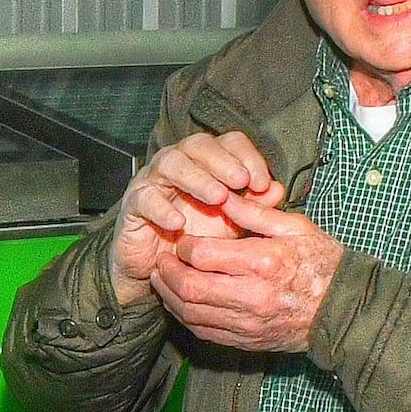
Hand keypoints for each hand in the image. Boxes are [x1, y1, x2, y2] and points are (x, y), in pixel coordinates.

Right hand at [109, 130, 278, 308]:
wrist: (161, 268)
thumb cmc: (195, 239)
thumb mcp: (231, 224)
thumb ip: (253, 207)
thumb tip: (277, 189)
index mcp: (206, 163)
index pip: (228, 143)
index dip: (247, 157)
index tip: (262, 183)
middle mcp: (179, 164)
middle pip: (198, 145)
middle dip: (223, 161)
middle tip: (241, 181)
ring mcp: (153, 181)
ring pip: (171, 163)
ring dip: (197, 178)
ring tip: (217, 198)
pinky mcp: (133, 204)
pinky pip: (145, 198)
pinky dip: (162, 209)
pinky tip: (179, 223)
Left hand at [153, 189, 346, 353]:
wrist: (343, 310)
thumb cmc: (323, 263)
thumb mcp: (295, 227)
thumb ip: (255, 212)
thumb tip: (222, 195)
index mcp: (263, 262)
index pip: (202, 256)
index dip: (183, 247)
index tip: (182, 241)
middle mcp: (251, 296)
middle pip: (189, 288)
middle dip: (167, 273)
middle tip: (162, 261)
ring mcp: (248, 323)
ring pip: (191, 314)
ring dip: (170, 297)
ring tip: (163, 280)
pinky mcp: (246, 340)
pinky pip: (204, 332)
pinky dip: (185, 317)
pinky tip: (180, 303)